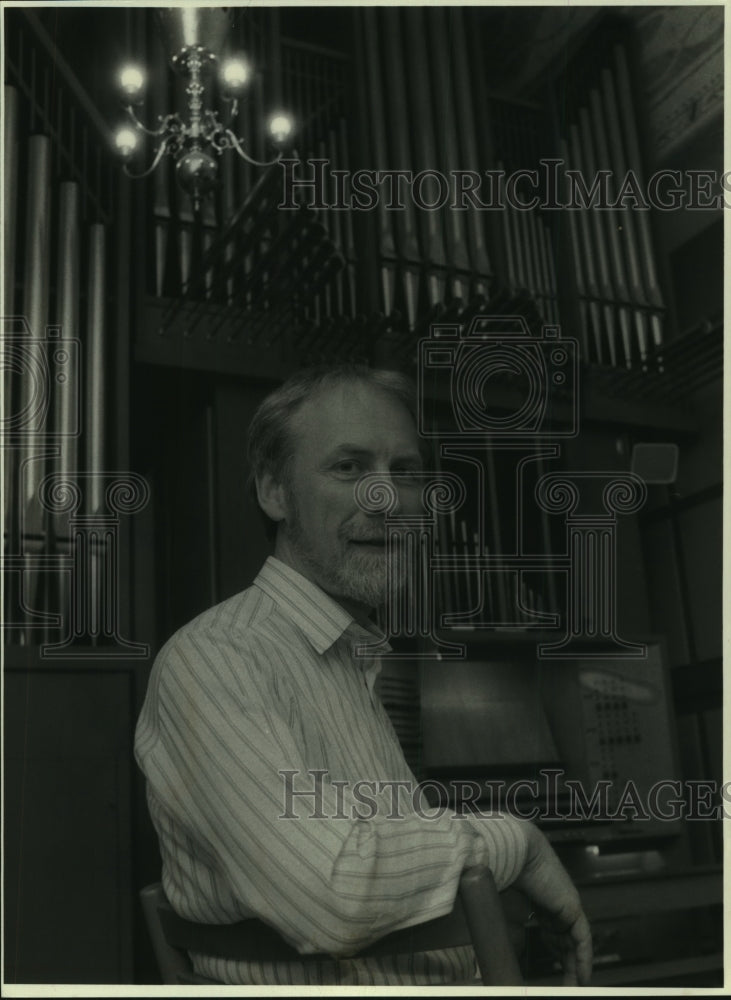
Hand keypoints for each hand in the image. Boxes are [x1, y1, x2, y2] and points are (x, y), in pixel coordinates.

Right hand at [514, 824, 592, 984]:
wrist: (513, 850)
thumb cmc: (500, 865)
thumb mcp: (498, 897)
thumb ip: (498, 915)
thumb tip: (486, 931)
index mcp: (539, 896)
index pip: (550, 927)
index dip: (551, 947)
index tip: (550, 963)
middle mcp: (554, 901)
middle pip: (563, 937)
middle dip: (564, 961)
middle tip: (564, 982)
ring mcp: (565, 904)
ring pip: (573, 941)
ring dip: (573, 965)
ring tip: (572, 985)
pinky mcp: (572, 907)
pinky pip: (582, 938)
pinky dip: (583, 958)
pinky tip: (581, 975)